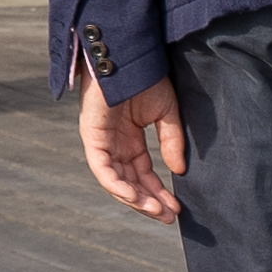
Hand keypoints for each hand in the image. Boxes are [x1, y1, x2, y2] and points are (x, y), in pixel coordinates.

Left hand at [77, 74, 187, 221]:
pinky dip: (117, 185)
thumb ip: (171, 142)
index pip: (143, 173)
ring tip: (157, 211)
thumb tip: (179, 171)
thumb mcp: (166, 113)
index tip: (176, 208)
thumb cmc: (145, 77)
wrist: (128, 53)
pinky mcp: (92, 137)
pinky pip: (103, 169)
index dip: (159, 191)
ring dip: (136, 199)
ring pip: (116, 181)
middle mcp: (114, 144)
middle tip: (168, 217)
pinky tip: (135, 197)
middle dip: (149, 202)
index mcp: (130, 139)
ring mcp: (102, 142)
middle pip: (130, 182)